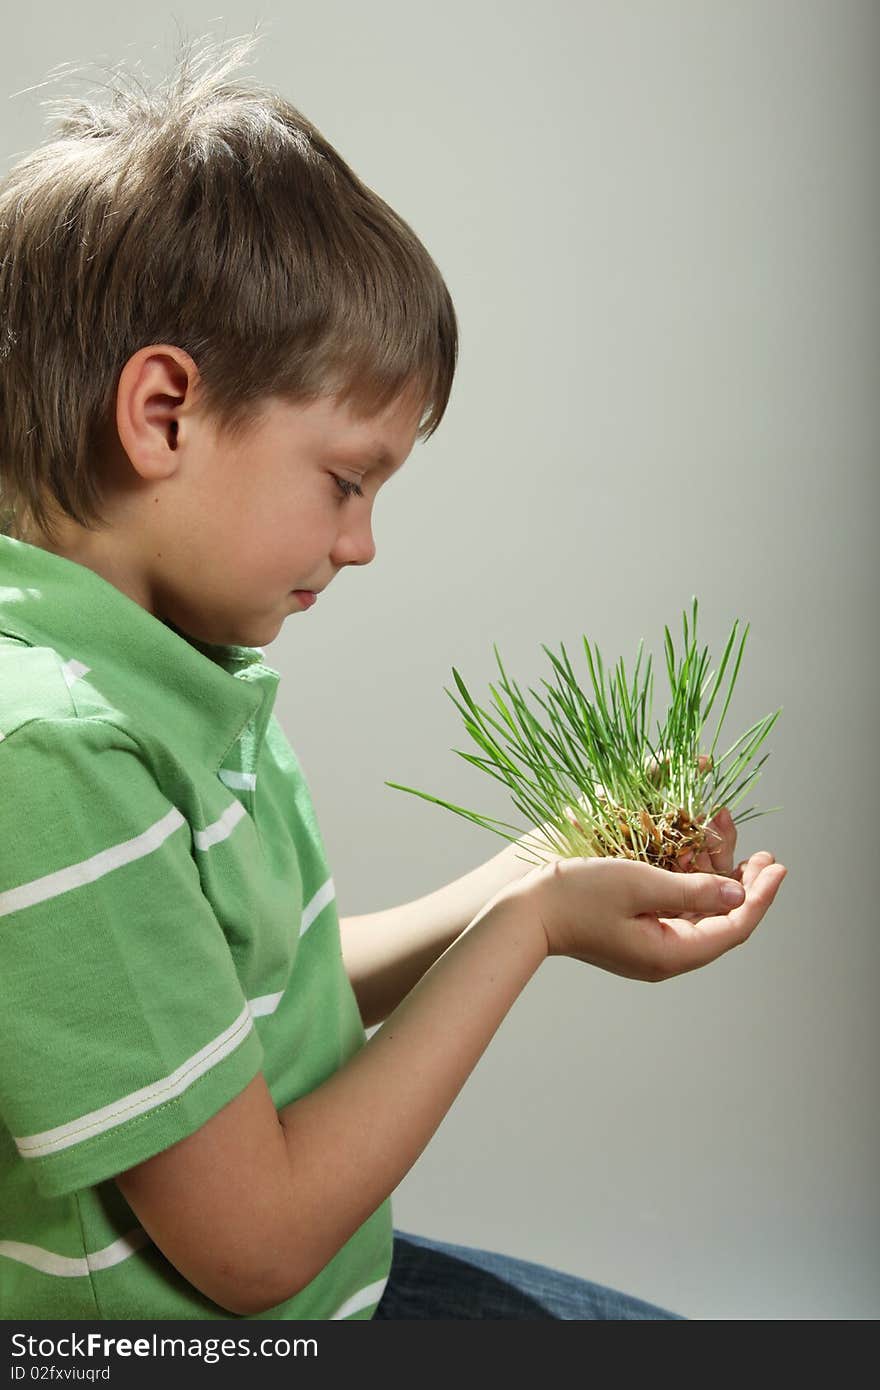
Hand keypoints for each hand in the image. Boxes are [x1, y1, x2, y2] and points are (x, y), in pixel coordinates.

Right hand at [513, 851, 786, 981]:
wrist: (525, 912)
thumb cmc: (577, 895)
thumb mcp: (640, 883)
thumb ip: (692, 889)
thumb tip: (739, 894)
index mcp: (671, 953)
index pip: (734, 927)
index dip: (762, 896)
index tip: (778, 866)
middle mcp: (666, 958)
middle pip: (722, 925)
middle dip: (747, 890)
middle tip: (765, 858)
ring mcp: (650, 949)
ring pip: (702, 920)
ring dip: (723, 887)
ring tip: (740, 856)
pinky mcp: (636, 936)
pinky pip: (679, 915)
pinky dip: (697, 891)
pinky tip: (702, 867)